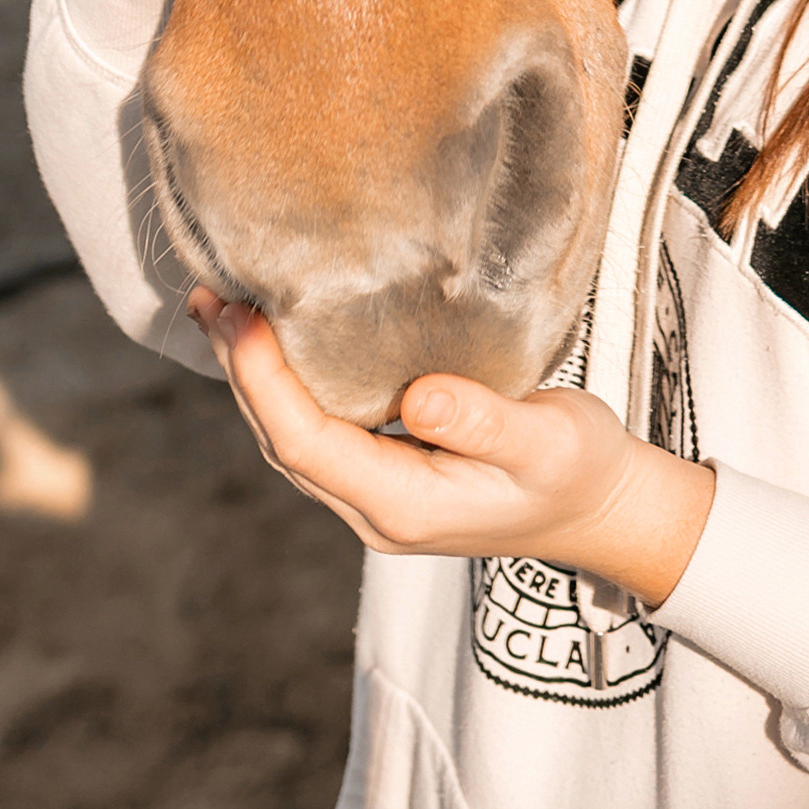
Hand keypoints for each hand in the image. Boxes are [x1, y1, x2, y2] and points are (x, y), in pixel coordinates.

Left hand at [190, 292, 716, 610]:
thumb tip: (420, 399)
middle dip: (241, 372)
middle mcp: (375, 510)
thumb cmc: (578, 471)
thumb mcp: (547, 441)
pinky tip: (278, 345)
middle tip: (210, 298)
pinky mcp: (387, 474)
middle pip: (282, 443)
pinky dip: (286, 387)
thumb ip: (486, 422)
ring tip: (224, 312)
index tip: (242, 317)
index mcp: (402, 505)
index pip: (306, 444)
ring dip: (255, 379)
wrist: (599, 509)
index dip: (263, 381)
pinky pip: (317, 433)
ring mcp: (377, 497)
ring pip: (293, 440)